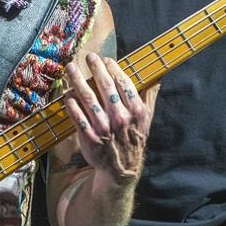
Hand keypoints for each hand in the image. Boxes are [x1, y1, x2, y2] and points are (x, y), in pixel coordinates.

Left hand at [61, 53, 154, 184]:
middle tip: (88, 56)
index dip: (113, 68)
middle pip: (105, 87)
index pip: (123, 83)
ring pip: (88, 98)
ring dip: (77, 80)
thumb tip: (158, 77)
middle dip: (95, 68)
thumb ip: (150, 96)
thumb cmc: (133, 139)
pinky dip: (71, 104)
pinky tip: (67, 94)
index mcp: (136, 111)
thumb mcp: (146, 120)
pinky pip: (77, 117)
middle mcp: (120, 118)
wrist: (121, 169)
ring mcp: (104, 128)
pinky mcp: (90, 138)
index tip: (106, 59)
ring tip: (71, 68)